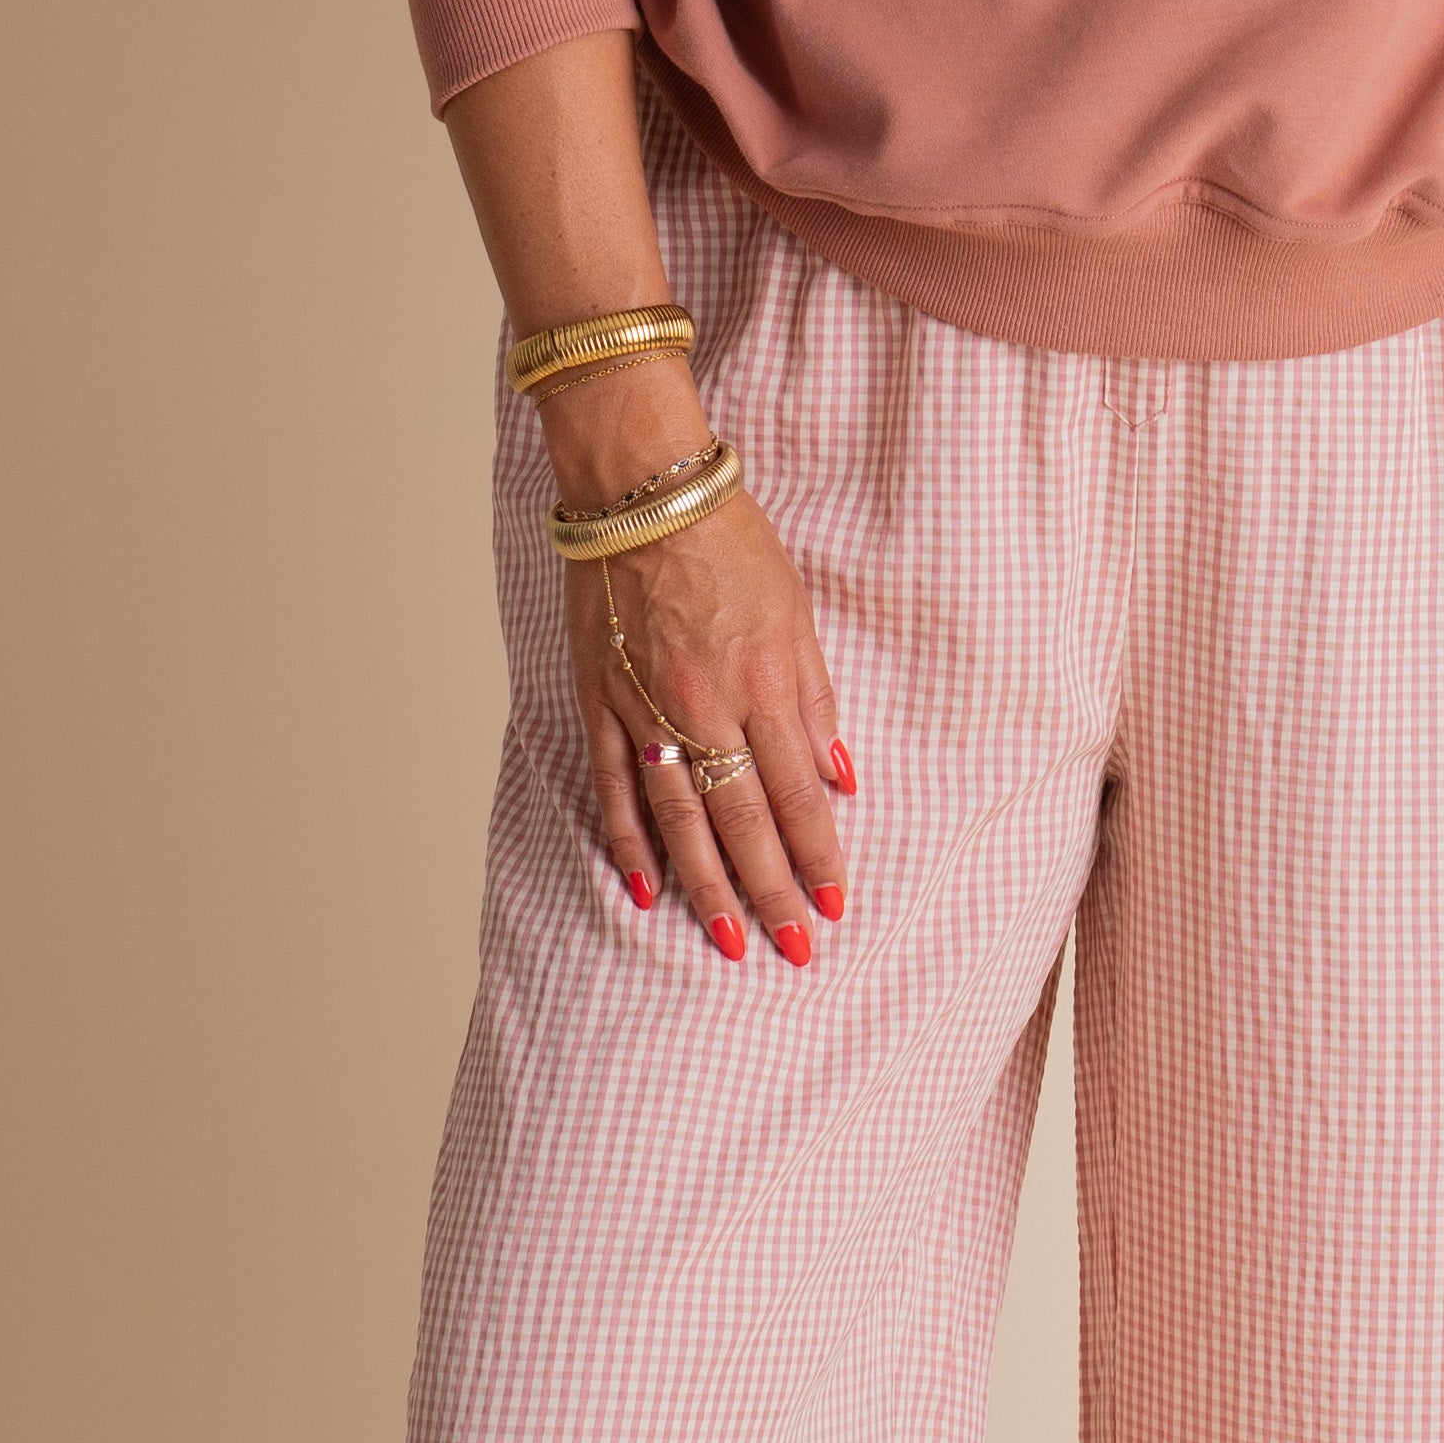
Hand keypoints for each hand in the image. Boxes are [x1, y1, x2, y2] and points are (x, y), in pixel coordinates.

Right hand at [569, 490, 852, 968]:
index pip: (797, 793)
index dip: (819, 855)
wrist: (644, 494)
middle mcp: (706, 708)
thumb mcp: (798, 614)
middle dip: (772, 891)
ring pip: (681, 818)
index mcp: (763, 685)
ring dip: (707, 886)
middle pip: (744, 820)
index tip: (837, 904)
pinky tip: (646, 890)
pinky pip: (617, 786)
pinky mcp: (601, 702)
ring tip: (729, 940)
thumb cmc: (730, 545)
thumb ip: (816, 700)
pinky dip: (629, 841)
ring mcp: (647, 710)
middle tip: (794, 948)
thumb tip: (841, 776)